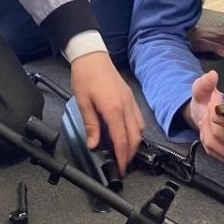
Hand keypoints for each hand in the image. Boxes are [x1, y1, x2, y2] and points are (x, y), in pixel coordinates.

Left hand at [70, 52, 143, 174]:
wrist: (91, 55)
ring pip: (140, 128)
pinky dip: (136, 130)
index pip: (121, 139)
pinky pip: (138, 118)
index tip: (121, 167)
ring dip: (134, 143)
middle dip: (130, 153)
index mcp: (113, 109)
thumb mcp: (83, 102)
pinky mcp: (130, 97)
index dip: (122, 156)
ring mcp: (130, 100)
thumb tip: (93, 144)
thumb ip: (91, 125)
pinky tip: (128, 133)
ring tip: (125, 152)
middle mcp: (126, 106)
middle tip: (123, 164)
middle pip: (134, 136)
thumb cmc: (85, 75)